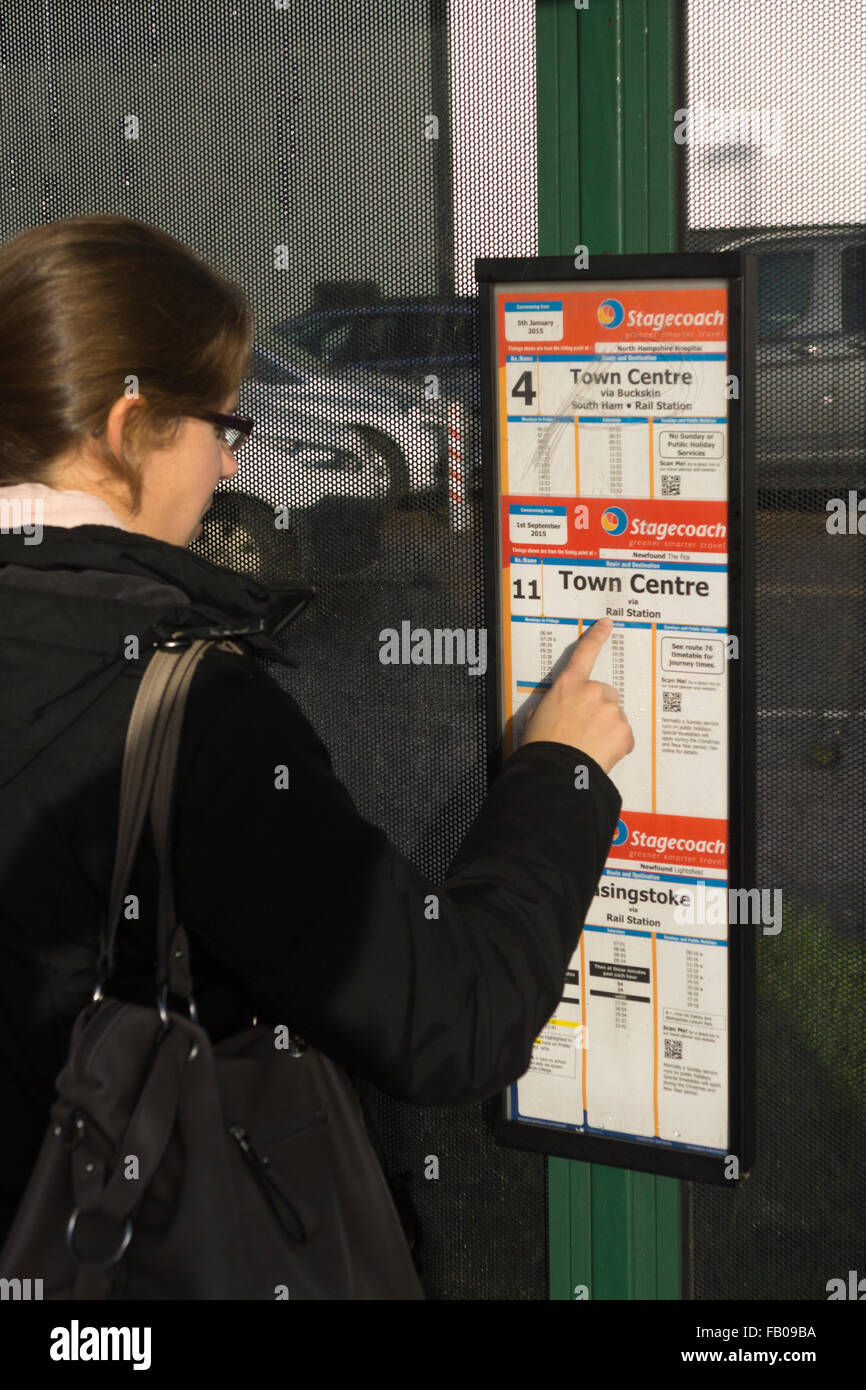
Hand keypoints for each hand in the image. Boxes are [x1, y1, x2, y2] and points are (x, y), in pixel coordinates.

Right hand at [521, 618, 634, 773]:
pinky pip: (624, 737)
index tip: (607, 624)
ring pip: (615, 717)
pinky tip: (600, 755)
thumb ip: (554, 704)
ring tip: (589, 746)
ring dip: (607, 728)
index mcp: (568, 684)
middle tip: (584, 729)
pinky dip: (616, 746)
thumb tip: (561, 710)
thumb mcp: (536, 716)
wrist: (557, 771)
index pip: (584, 653)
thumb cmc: (541, 745)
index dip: (596, 637)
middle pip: (605, 694)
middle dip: (599, 708)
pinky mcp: (624, 731)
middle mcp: (592, 691)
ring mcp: (611, 710)